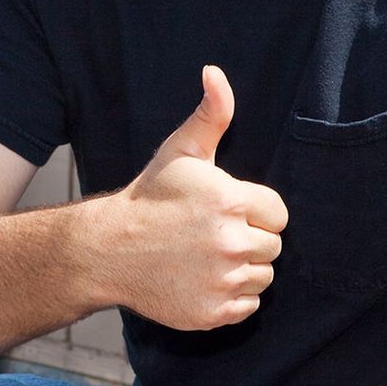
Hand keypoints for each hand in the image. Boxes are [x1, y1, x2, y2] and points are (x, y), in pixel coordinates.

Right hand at [94, 65, 287, 329]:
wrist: (108, 250)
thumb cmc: (149, 198)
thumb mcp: (180, 151)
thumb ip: (211, 114)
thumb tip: (215, 73)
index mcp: (231, 201)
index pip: (278, 214)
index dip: (255, 211)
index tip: (226, 211)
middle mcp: (231, 243)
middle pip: (273, 247)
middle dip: (250, 239)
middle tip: (212, 234)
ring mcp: (222, 281)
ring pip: (262, 278)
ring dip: (242, 269)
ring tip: (207, 256)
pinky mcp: (213, 312)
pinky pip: (248, 307)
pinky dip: (231, 298)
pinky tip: (203, 280)